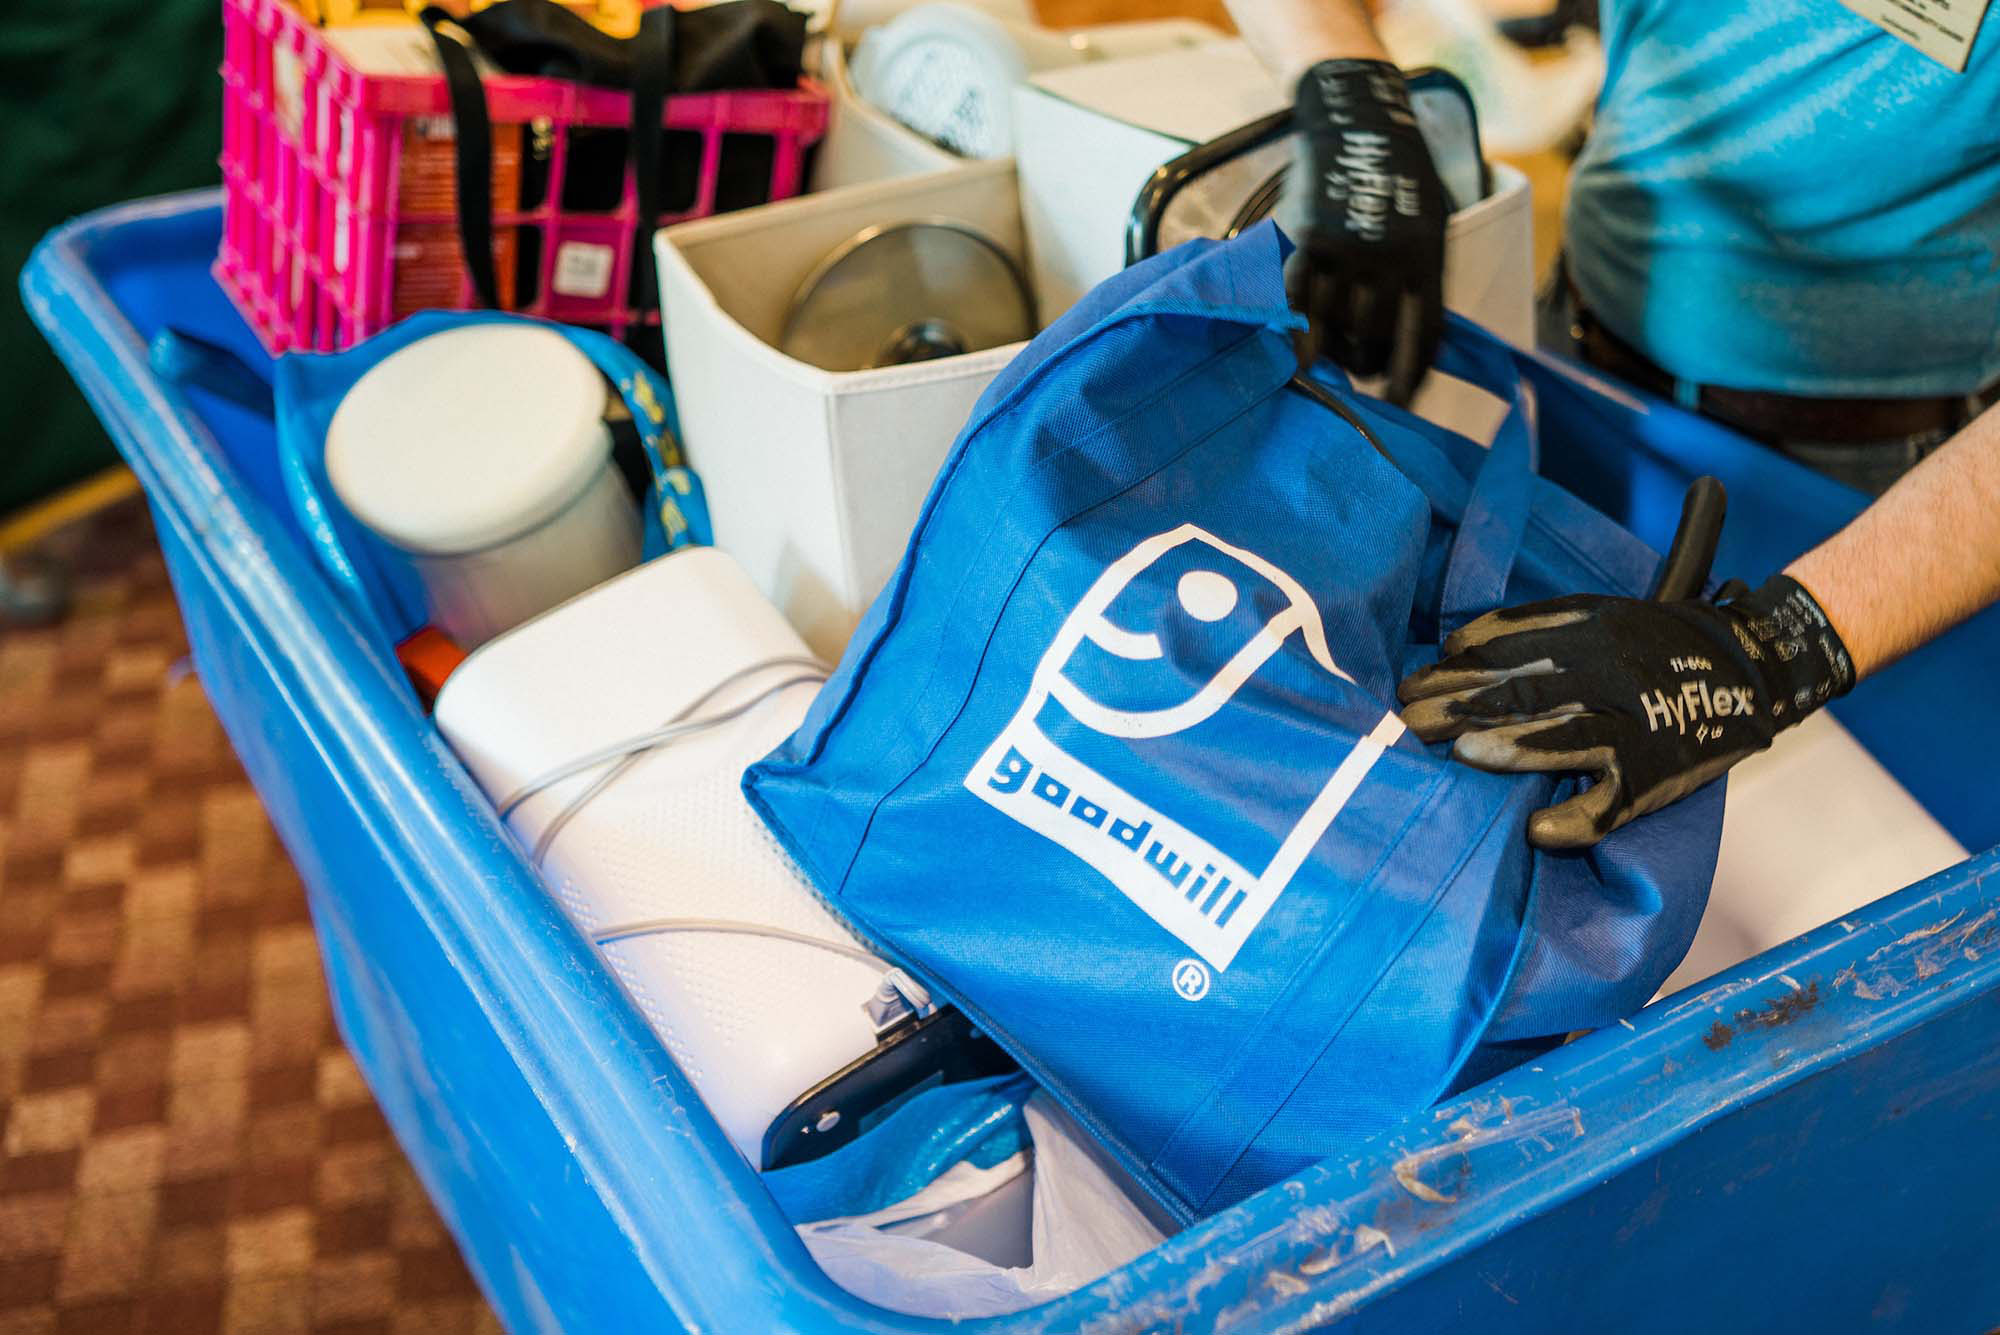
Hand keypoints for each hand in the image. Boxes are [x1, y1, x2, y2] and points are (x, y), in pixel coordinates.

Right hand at [1286, 59, 1448, 404]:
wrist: (1358, 123)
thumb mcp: (1429, 228)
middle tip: (1357, 372)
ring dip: (1328, 351)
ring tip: (1325, 359)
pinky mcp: (1305, 241)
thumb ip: (1417, 282)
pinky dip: (1295, 331)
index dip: (1409, 378)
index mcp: (1427, 259)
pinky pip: (1297, 303)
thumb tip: (1401, 350)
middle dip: (1365, 364)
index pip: (1422, 337)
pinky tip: (1296, 352)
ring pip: (1332, 326)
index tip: (1398, 406)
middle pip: (1373, 338)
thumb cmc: (1399, 180)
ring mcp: (1344, 251)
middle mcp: (1389, 259)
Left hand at [1397, 576, 1855, 849]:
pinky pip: (1615, 802)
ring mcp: (1633, 727)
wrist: (1748, 663)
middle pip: (1524, 691)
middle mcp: (1606, 677)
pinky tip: (1538, 832)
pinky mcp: (1655, 774)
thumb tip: (1455, 644)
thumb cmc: (1650, 643)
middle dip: (1461, 708)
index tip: (1407, 688)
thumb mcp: (1594, 616)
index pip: (1506, 650)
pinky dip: (1577, 820)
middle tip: (1409, 725)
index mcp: (1585, 635)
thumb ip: (1529, 627)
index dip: (1452, 670)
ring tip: (1466, 755)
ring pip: (1570, 739)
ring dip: (1516, 748)